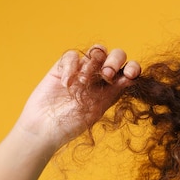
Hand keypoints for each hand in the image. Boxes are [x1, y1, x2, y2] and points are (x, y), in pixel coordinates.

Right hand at [14, 45, 140, 152]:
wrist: (46, 127)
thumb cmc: (73, 123)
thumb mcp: (97, 109)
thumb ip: (113, 92)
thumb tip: (131, 78)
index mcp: (113, 88)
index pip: (129, 71)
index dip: (133, 68)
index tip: (130, 74)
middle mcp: (100, 77)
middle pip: (116, 56)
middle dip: (115, 61)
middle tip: (107, 75)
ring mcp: (82, 70)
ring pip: (97, 51)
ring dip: (93, 63)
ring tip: (83, 81)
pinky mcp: (63, 67)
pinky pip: (72, 56)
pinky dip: (71, 66)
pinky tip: (66, 84)